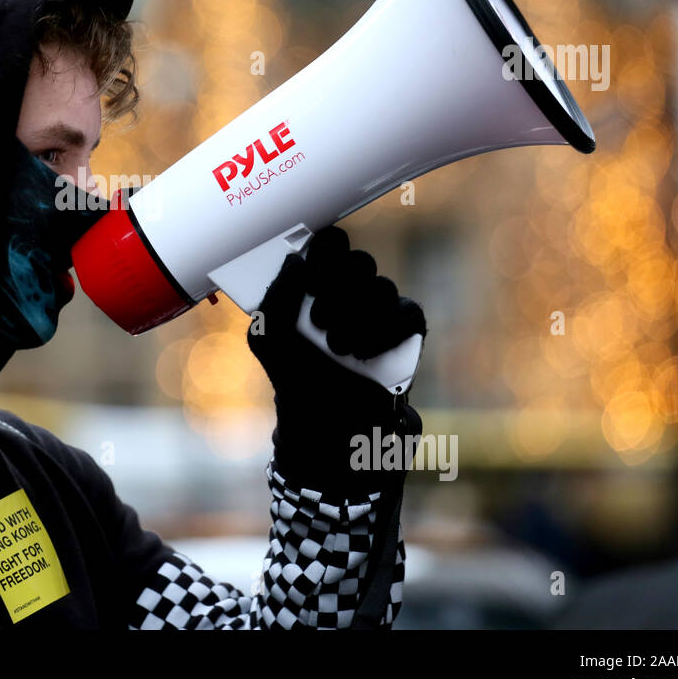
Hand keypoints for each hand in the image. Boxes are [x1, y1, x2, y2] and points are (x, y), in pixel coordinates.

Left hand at [247, 226, 425, 495]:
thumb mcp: (269, 341)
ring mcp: (380, 314)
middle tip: (318, 321)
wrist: (329, 434)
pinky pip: (408, 313)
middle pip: (358, 261)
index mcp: (316, 288)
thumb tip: (296, 260)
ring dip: (356, 316)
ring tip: (338, 348)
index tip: (312, 267)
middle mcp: (349, 295)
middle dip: (336, 288)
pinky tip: (365, 354)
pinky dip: (386, 331)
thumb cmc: (296, 385)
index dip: (325, 246)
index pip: (329, 244)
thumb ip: (275, 298)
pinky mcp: (405, 337)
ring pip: (382, 287)